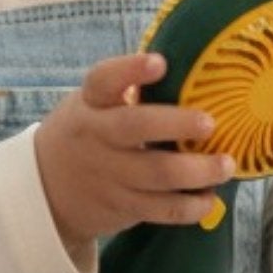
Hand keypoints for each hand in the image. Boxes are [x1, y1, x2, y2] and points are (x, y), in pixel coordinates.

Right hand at [34, 51, 235, 259]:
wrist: (46, 188)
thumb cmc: (88, 133)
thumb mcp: (93, 105)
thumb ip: (129, 92)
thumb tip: (194, 72)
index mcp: (91, 103)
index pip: (104, 80)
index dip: (130, 70)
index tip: (160, 62)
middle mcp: (97, 136)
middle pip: (134, 127)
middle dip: (176, 124)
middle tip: (209, 123)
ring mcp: (108, 175)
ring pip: (156, 174)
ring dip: (197, 171)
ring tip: (226, 164)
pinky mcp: (121, 206)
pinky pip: (161, 210)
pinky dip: (191, 207)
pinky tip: (211, 198)